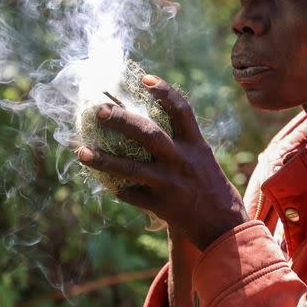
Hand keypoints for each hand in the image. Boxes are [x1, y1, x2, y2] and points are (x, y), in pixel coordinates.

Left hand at [76, 75, 248, 250]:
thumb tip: (148, 129)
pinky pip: (132, 195)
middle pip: (148, 133)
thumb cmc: (212, 188)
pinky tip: (108, 186)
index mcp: (195, 145)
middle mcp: (182, 160)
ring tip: (81, 152)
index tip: (145, 78)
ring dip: (103, 160)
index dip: (164, 91)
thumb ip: (181, 144)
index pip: (181, 110)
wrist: (225, 227)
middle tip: (99, 110)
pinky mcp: (162, 206)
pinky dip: (119, 190)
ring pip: (131, 168)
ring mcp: (170, 184)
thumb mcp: (202, 159)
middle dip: (121, 120)